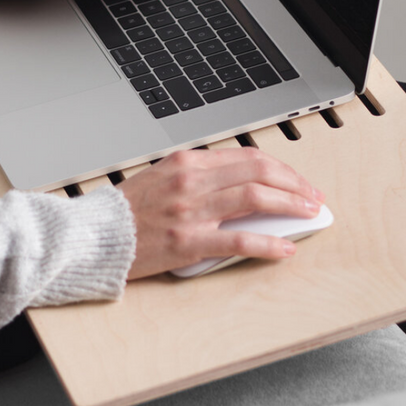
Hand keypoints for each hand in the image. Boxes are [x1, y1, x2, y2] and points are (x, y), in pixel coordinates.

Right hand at [118, 148, 325, 279]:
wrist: (94, 236)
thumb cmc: (126, 212)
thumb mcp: (161, 178)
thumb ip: (199, 177)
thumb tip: (241, 183)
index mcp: (186, 162)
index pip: (247, 156)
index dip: (279, 168)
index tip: (294, 179)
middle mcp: (191, 181)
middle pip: (259, 171)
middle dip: (294, 182)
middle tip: (311, 195)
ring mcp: (191, 211)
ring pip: (256, 198)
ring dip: (290, 205)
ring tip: (308, 214)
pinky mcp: (188, 242)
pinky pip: (239, 240)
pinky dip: (269, 244)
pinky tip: (285, 248)